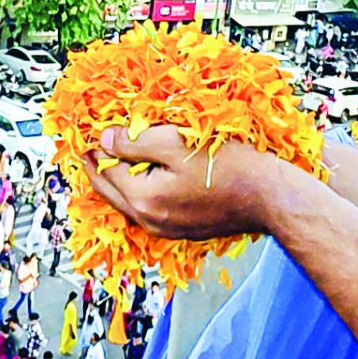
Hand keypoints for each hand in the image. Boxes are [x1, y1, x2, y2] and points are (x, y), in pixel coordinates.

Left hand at [81, 125, 301, 240]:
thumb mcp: (176, 143)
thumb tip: (105, 139)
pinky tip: (145, 173)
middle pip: (110, 191)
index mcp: (144, 200)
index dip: (94, 146)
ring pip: (128, 201)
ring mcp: (166, 229)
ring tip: (115, 154)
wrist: (270, 196)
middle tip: (90, 144)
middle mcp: (150, 221)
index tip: (88, 129)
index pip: (104, 170)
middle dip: (98, 166)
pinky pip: (148, 208)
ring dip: (118, 178)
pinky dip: (139, 189)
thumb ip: (135, 142)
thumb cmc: (230, 167)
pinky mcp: (182, 229)